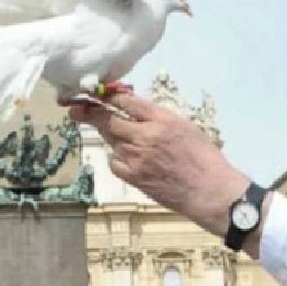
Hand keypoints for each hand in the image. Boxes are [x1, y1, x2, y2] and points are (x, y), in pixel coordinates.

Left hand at [69, 94, 251, 238]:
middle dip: (89, 112)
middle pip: (108, 119)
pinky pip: (114, 161)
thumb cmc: (204, 158)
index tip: (95, 93)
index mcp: (161, 119)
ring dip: (108, 134)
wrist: (210, 191)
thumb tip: (134, 109)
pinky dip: (117, 156)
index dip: (106, 95)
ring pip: (110, 139)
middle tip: (76, 109)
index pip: (125, 101)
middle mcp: (145, 135)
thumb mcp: (185, 127)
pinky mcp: (133, 176)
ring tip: (113, 133)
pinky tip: (128, 157)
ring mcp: (136, 157)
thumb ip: (158, 117)